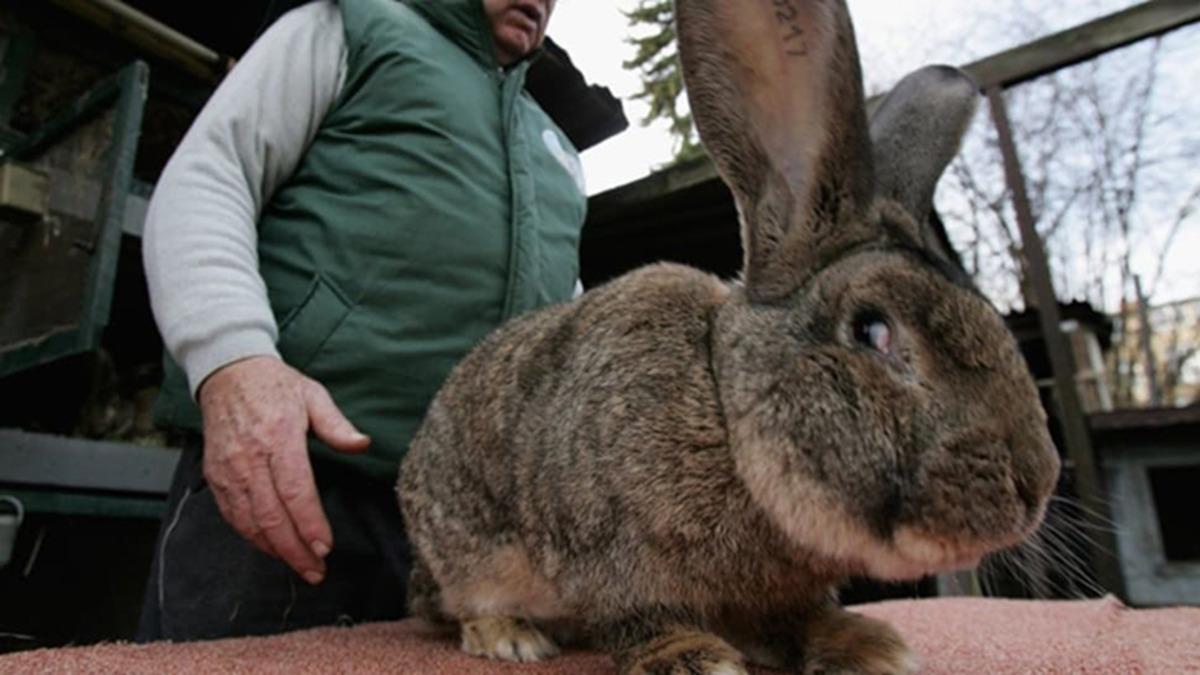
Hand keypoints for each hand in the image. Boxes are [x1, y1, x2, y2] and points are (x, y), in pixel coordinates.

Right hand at [198, 355, 369, 583]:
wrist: (228, 374)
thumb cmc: (276, 386)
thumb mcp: (313, 395)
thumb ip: (337, 425)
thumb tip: (362, 444)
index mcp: (279, 436)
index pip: (295, 490)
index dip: (309, 523)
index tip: (325, 547)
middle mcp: (250, 457)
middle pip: (271, 515)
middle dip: (295, 550)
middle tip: (316, 570)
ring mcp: (229, 469)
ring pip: (249, 521)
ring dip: (275, 550)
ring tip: (300, 566)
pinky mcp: (216, 476)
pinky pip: (233, 516)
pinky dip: (252, 537)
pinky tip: (272, 548)